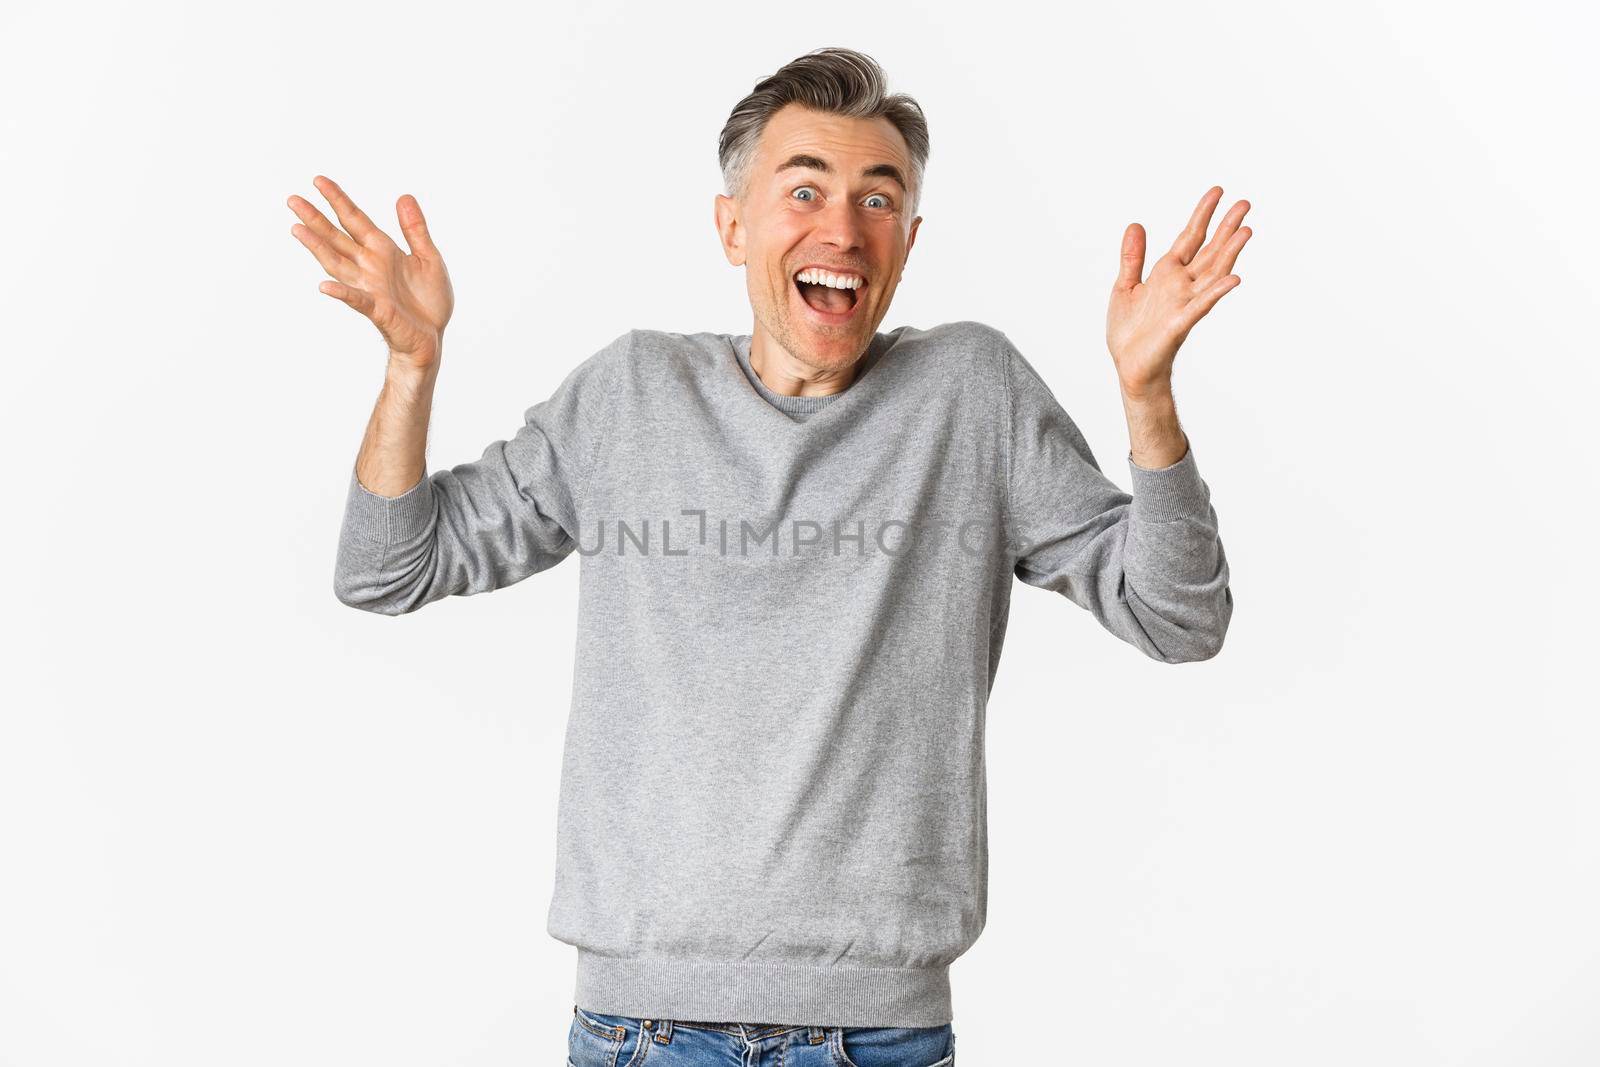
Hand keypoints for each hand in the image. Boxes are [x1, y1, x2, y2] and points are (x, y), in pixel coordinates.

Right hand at [288, 175, 453, 371]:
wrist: (432, 337)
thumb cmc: (428, 301)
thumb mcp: (429, 257)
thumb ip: (415, 229)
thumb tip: (404, 196)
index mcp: (382, 250)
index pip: (355, 220)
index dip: (338, 200)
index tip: (318, 181)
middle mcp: (370, 266)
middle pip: (337, 238)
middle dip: (316, 219)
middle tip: (292, 200)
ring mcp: (370, 287)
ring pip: (338, 264)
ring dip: (318, 248)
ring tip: (297, 230)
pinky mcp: (378, 310)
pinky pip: (357, 300)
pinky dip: (342, 293)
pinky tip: (324, 286)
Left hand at [1106, 186, 1251, 397]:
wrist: (1128, 366)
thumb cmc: (1129, 332)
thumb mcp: (1124, 287)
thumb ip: (1132, 258)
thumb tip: (1136, 225)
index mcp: (1167, 273)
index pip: (1190, 238)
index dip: (1203, 214)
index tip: (1217, 191)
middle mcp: (1182, 285)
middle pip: (1210, 250)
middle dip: (1226, 227)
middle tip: (1246, 203)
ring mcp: (1184, 302)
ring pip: (1213, 273)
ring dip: (1230, 253)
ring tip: (1247, 231)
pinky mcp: (1180, 323)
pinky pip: (1202, 305)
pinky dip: (1217, 291)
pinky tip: (1234, 278)